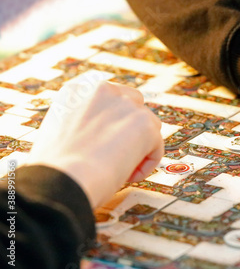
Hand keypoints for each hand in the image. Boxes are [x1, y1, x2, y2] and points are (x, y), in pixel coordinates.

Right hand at [26, 81, 163, 208]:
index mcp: (79, 90)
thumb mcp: (56, 134)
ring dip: (139, 149)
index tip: (104, 144)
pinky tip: (127, 176)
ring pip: (149, 127)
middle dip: (132, 129)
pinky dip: (146, 164)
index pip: (110, 99)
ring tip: (119, 171)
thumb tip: (95, 136)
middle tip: (119, 155)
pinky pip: (156, 146)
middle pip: (135, 106)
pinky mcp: (145, 123)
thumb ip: (79, 124)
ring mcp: (127, 105)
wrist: (62, 179)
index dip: (112, 123)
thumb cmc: (55, 168)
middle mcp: (105, 90)